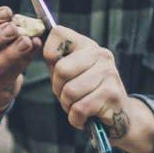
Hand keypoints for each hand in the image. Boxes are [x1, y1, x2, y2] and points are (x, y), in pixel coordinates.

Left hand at [43, 27, 153, 152]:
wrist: (119, 115)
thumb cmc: (87, 92)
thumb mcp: (70, 73)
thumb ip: (55, 61)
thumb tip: (34, 44)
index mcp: (87, 45)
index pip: (58, 34)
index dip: (50, 55)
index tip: (58, 71)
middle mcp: (101, 55)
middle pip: (61, 69)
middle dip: (58, 88)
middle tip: (67, 95)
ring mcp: (109, 74)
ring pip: (69, 92)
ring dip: (68, 105)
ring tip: (78, 105)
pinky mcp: (112, 95)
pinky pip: (79, 109)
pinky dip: (76, 118)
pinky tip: (84, 117)